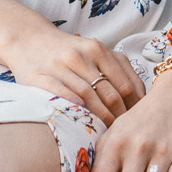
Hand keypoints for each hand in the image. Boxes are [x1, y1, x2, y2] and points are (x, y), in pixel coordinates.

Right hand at [6, 29, 145, 125]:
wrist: (30, 39)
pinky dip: (74, 106)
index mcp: (97, 50)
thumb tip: (142, 96)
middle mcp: (79, 56)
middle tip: (124, 132)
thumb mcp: (96, 52)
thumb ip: (118, 68)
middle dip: (119, 116)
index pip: (124, 84)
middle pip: (108, 93)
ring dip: (100, 117)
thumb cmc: (69, 51)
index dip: (133, 106)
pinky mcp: (39, 76)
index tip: (137, 121)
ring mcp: (59, 66)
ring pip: (87, 95)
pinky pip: (60, 93)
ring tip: (107, 132)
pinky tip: (81, 118)